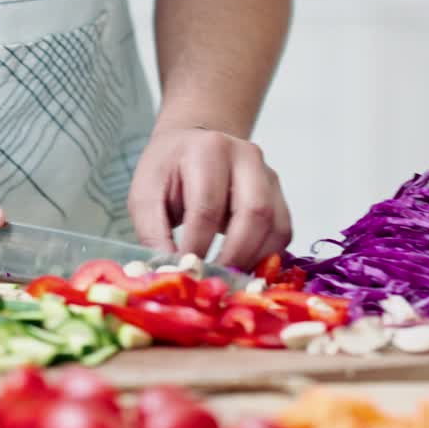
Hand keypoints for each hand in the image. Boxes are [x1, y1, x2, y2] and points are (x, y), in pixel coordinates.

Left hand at [128, 126, 290, 269]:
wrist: (191, 146)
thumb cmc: (167, 172)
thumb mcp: (145, 196)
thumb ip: (152, 233)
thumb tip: (171, 274)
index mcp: (208, 150)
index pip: (207, 207)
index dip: (197, 246)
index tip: (185, 273)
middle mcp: (246, 157)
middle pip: (253, 213)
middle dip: (233, 256)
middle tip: (213, 281)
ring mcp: (268, 174)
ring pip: (275, 225)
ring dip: (253, 260)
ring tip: (227, 279)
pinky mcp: (279, 194)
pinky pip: (282, 231)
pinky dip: (267, 256)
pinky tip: (243, 267)